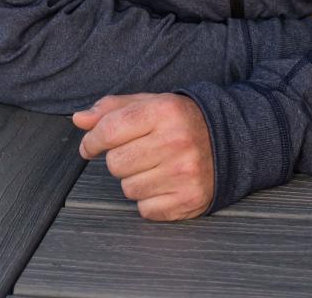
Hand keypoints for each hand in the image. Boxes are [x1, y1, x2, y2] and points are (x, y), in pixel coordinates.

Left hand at [72, 93, 213, 221]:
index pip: (110, 129)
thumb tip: (79, 119)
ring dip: (134, 179)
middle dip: (119, 158)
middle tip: (138, 151)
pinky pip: (145, 209)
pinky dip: (149, 199)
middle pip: (116, 163)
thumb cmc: (183, 121)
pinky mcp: (188, 200)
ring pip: (128, 188)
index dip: (92, 140)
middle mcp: (176, 141)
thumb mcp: (152, 103)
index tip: (90, 145)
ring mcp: (184, 173)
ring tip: (155, 166)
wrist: (231, 141)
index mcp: (165, 111)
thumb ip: (113, 109)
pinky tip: (164, 182)